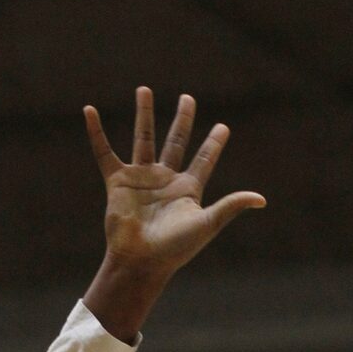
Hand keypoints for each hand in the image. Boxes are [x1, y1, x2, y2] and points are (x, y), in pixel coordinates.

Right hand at [83, 88, 264, 339]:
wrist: (141, 261)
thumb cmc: (175, 248)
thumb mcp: (207, 224)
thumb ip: (230, 206)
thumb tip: (262, 199)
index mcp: (187, 189)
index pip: (204, 160)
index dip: (213, 144)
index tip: (222, 127)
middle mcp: (165, 180)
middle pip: (176, 141)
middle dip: (182, 120)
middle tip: (188, 98)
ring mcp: (141, 179)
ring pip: (144, 139)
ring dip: (144, 114)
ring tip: (144, 90)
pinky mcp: (118, 182)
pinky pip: (105, 153)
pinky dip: (97, 133)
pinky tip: (90, 111)